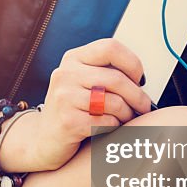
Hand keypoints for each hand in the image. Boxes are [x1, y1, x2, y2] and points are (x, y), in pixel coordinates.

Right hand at [5, 38, 152, 172]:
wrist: (43, 139)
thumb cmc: (71, 110)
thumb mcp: (83, 82)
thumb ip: (106, 73)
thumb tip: (140, 80)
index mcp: (73, 58)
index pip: (110, 48)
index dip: (132, 63)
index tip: (139, 79)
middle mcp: (66, 73)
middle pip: (117, 79)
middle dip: (138, 96)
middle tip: (144, 106)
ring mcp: (65, 97)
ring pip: (115, 102)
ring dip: (128, 114)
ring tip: (125, 119)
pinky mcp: (68, 121)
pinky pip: (107, 122)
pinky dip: (115, 127)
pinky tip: (109, 128)